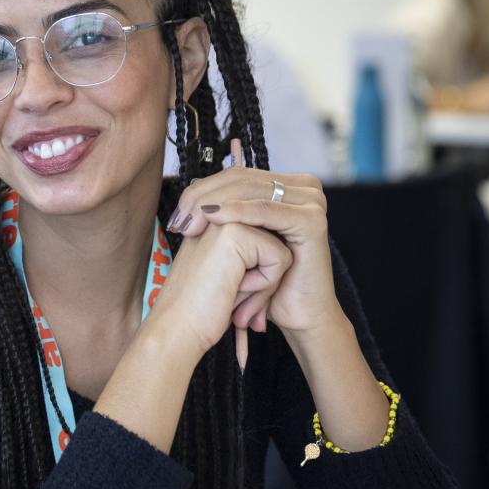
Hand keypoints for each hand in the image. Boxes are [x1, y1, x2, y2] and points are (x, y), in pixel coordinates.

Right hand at [144, 211, 293, 360]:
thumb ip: (249, 256)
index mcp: (213, 222)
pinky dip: (264, 285)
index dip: (255, 275)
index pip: (263, 241)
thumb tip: (284, 252)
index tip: (225, 292)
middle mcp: (218, 215)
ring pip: (279, 250)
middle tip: (231, 297)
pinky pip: (280, 258)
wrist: (177, 329)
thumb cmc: (200, 309)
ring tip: (232, 295)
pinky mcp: (236, 233)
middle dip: (263, 278)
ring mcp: (225, 220)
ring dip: (263, 283)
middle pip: (274, 243)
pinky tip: (235, 290)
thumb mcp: (227, 274)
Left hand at [168, 168, 340, 337]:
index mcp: (287, 185)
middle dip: (203, 198)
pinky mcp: (311, 219)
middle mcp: (303, 187)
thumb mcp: (238, 238)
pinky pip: (265, 209)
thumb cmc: (263, 281)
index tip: (176, 216)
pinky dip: (236, 211)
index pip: (235, 174)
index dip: (200, 191)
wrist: (295, 314)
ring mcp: (311, 201)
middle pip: (240, 179)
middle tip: (179, 222)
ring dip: (214, 204)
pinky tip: (212, 217)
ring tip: (190, 225)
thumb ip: (224, 208)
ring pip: (249, 191)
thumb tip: (194, 181)